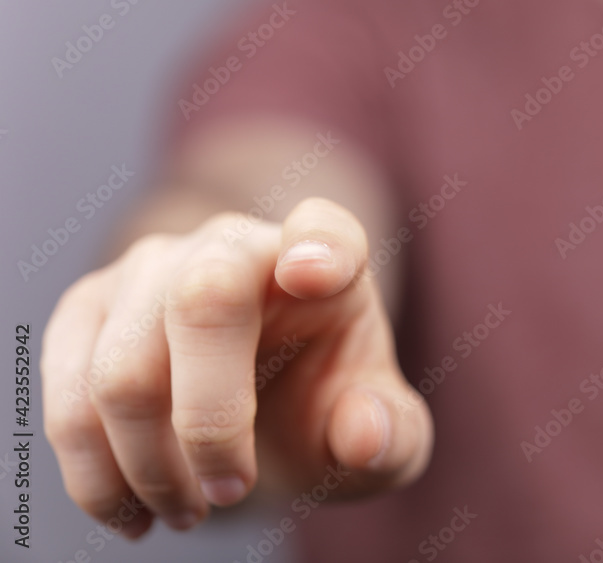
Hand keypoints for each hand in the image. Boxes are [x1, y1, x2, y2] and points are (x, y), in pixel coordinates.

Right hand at [41, 198, 432, 535]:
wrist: (258, 402)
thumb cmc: (327, 404)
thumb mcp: (383, 432)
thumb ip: (392, 434)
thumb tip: (360, 434)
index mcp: (326, 260)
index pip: (327, 231)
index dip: (320, 246)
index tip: (316, 274)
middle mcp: (232, 246)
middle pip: (202, 304)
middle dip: (211, 425)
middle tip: (231, 494)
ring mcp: (151, 270)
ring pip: (123, 370)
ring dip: (150, 468)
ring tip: (186, 512)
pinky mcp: (90, 311)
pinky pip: (69, 397)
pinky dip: (96, 474)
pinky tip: (132, 510)